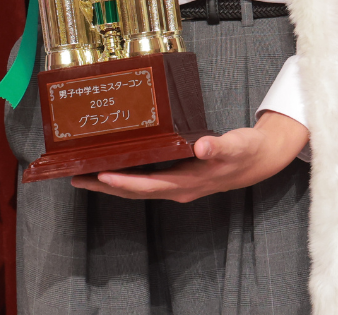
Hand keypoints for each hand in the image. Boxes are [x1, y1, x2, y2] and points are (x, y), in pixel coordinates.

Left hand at [72, 111, 307, 202]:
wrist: (261, 159)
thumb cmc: (247, 150)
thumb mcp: (236, 145)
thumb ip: (218, 147)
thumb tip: (201, 148)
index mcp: (188, 182)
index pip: (149, 186)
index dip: (124, 183)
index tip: (101, 176)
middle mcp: (179, 187)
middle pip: (135, 192)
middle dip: (105, 187)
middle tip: (76, 177)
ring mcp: (178, 184)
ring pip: (138, 188)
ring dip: (111, 184)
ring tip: (85, 175)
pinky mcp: (178, 177)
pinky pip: (146, 180)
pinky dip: (127, 176)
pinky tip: (116, 166)